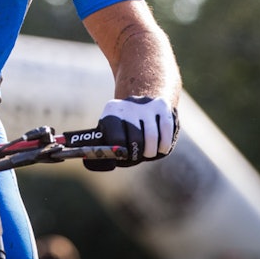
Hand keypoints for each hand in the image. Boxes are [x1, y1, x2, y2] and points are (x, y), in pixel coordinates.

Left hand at [64, 96, 178, 171]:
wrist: (144, 97)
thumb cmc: (124, 127)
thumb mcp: (110, 132)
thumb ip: (102, 148)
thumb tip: (93, 162)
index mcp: (111, 111)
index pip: (116, 139)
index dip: (121, 153)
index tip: (123, 155)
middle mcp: (128, 105)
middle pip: (136, 140)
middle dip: (138, 154)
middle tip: (138, 156)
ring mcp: (146, 104)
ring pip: (152, 137)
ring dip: (151, 152)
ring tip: (148, 152)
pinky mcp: (162, 106)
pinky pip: (167, 131)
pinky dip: (164, 145)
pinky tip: (160, 147)